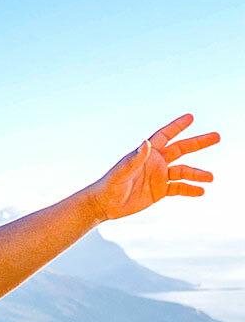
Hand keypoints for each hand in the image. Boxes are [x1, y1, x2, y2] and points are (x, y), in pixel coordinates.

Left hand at [86, 113, 219, 221]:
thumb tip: (146, 143)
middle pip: (181, 149)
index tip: (190, 117)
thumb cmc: (109, 185)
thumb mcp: (122, 172)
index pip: (165, 136)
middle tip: (217, 136)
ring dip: (197, 173)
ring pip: (183, 171)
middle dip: (198, 142)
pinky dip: (190, 189)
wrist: (105, 205)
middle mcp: (155, 162)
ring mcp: (158, 177)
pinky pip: (178, 188)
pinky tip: (201, 192)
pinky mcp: (159, 191)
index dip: (177, 126)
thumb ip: (135, 158)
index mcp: (146, 154)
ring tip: (210, 178)